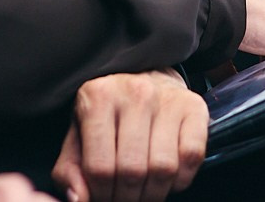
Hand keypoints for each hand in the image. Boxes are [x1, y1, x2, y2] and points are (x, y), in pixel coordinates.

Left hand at [51, 70, 205, 201]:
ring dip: (154, 193)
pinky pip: (192, 158)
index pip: (100, 167)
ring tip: (143, 192)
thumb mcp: (79, 135)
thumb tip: (78, 199)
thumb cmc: (108, 114)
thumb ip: (71, 169)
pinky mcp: (194, 106)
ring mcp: (167, 98)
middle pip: (132, 172)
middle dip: (127, 198)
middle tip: (124, 200)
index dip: (101, 195)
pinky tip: (167, 176)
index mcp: (98, 97)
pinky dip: (180, 179)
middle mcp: (135, 93)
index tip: (103, 198)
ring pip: (163, 169)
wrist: (145, 75)